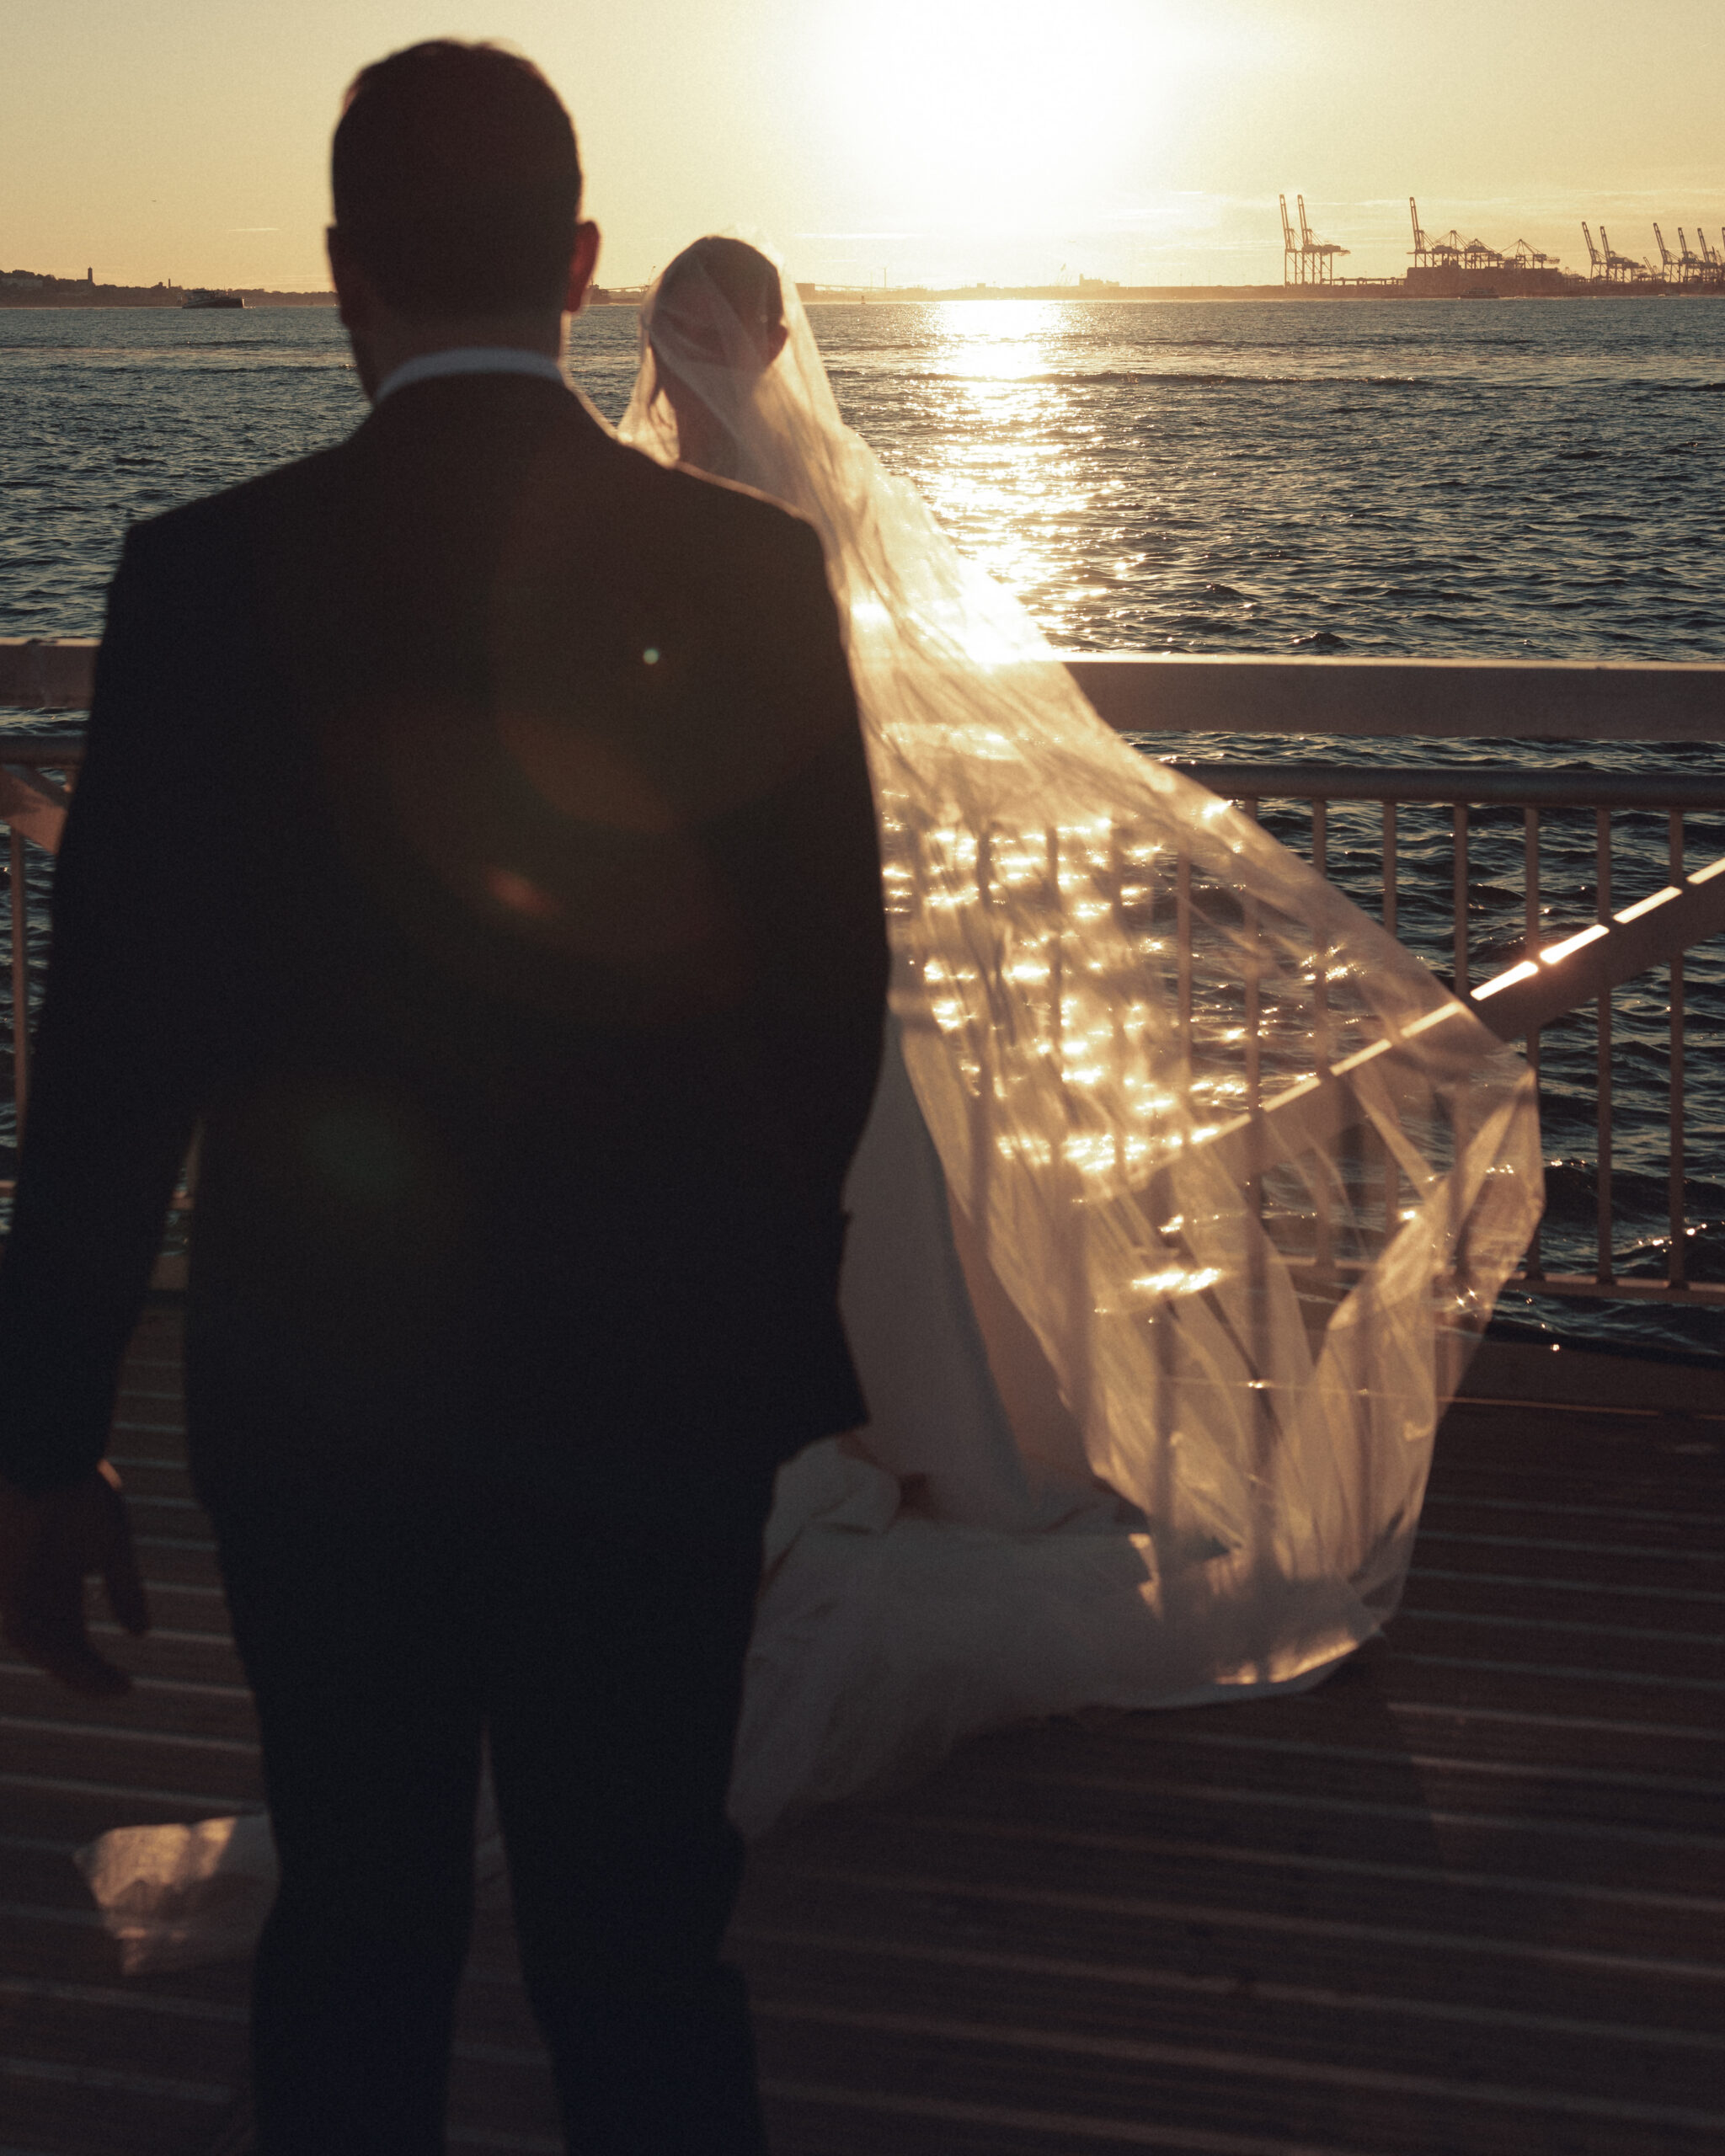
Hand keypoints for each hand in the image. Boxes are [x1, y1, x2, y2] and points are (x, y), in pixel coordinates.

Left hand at [0, 1461, 149, 1695]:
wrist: (49, 1456)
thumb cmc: (80, 1488)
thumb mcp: (111, 1543)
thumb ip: (123, 1588)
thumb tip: (140, 1632)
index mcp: (57, 1581)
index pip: (72, 1637)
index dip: (95, 1664)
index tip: (127, 1685)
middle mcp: (33, 1592)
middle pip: (57, 1646)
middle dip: (85, 1672)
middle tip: (120, 1689)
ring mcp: (16, 1589)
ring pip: (41, 1644)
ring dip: (72, 1669)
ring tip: (108, 1684)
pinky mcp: (5, 1585)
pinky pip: (25, 1629)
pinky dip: (56, 1648)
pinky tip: (82, 1657)